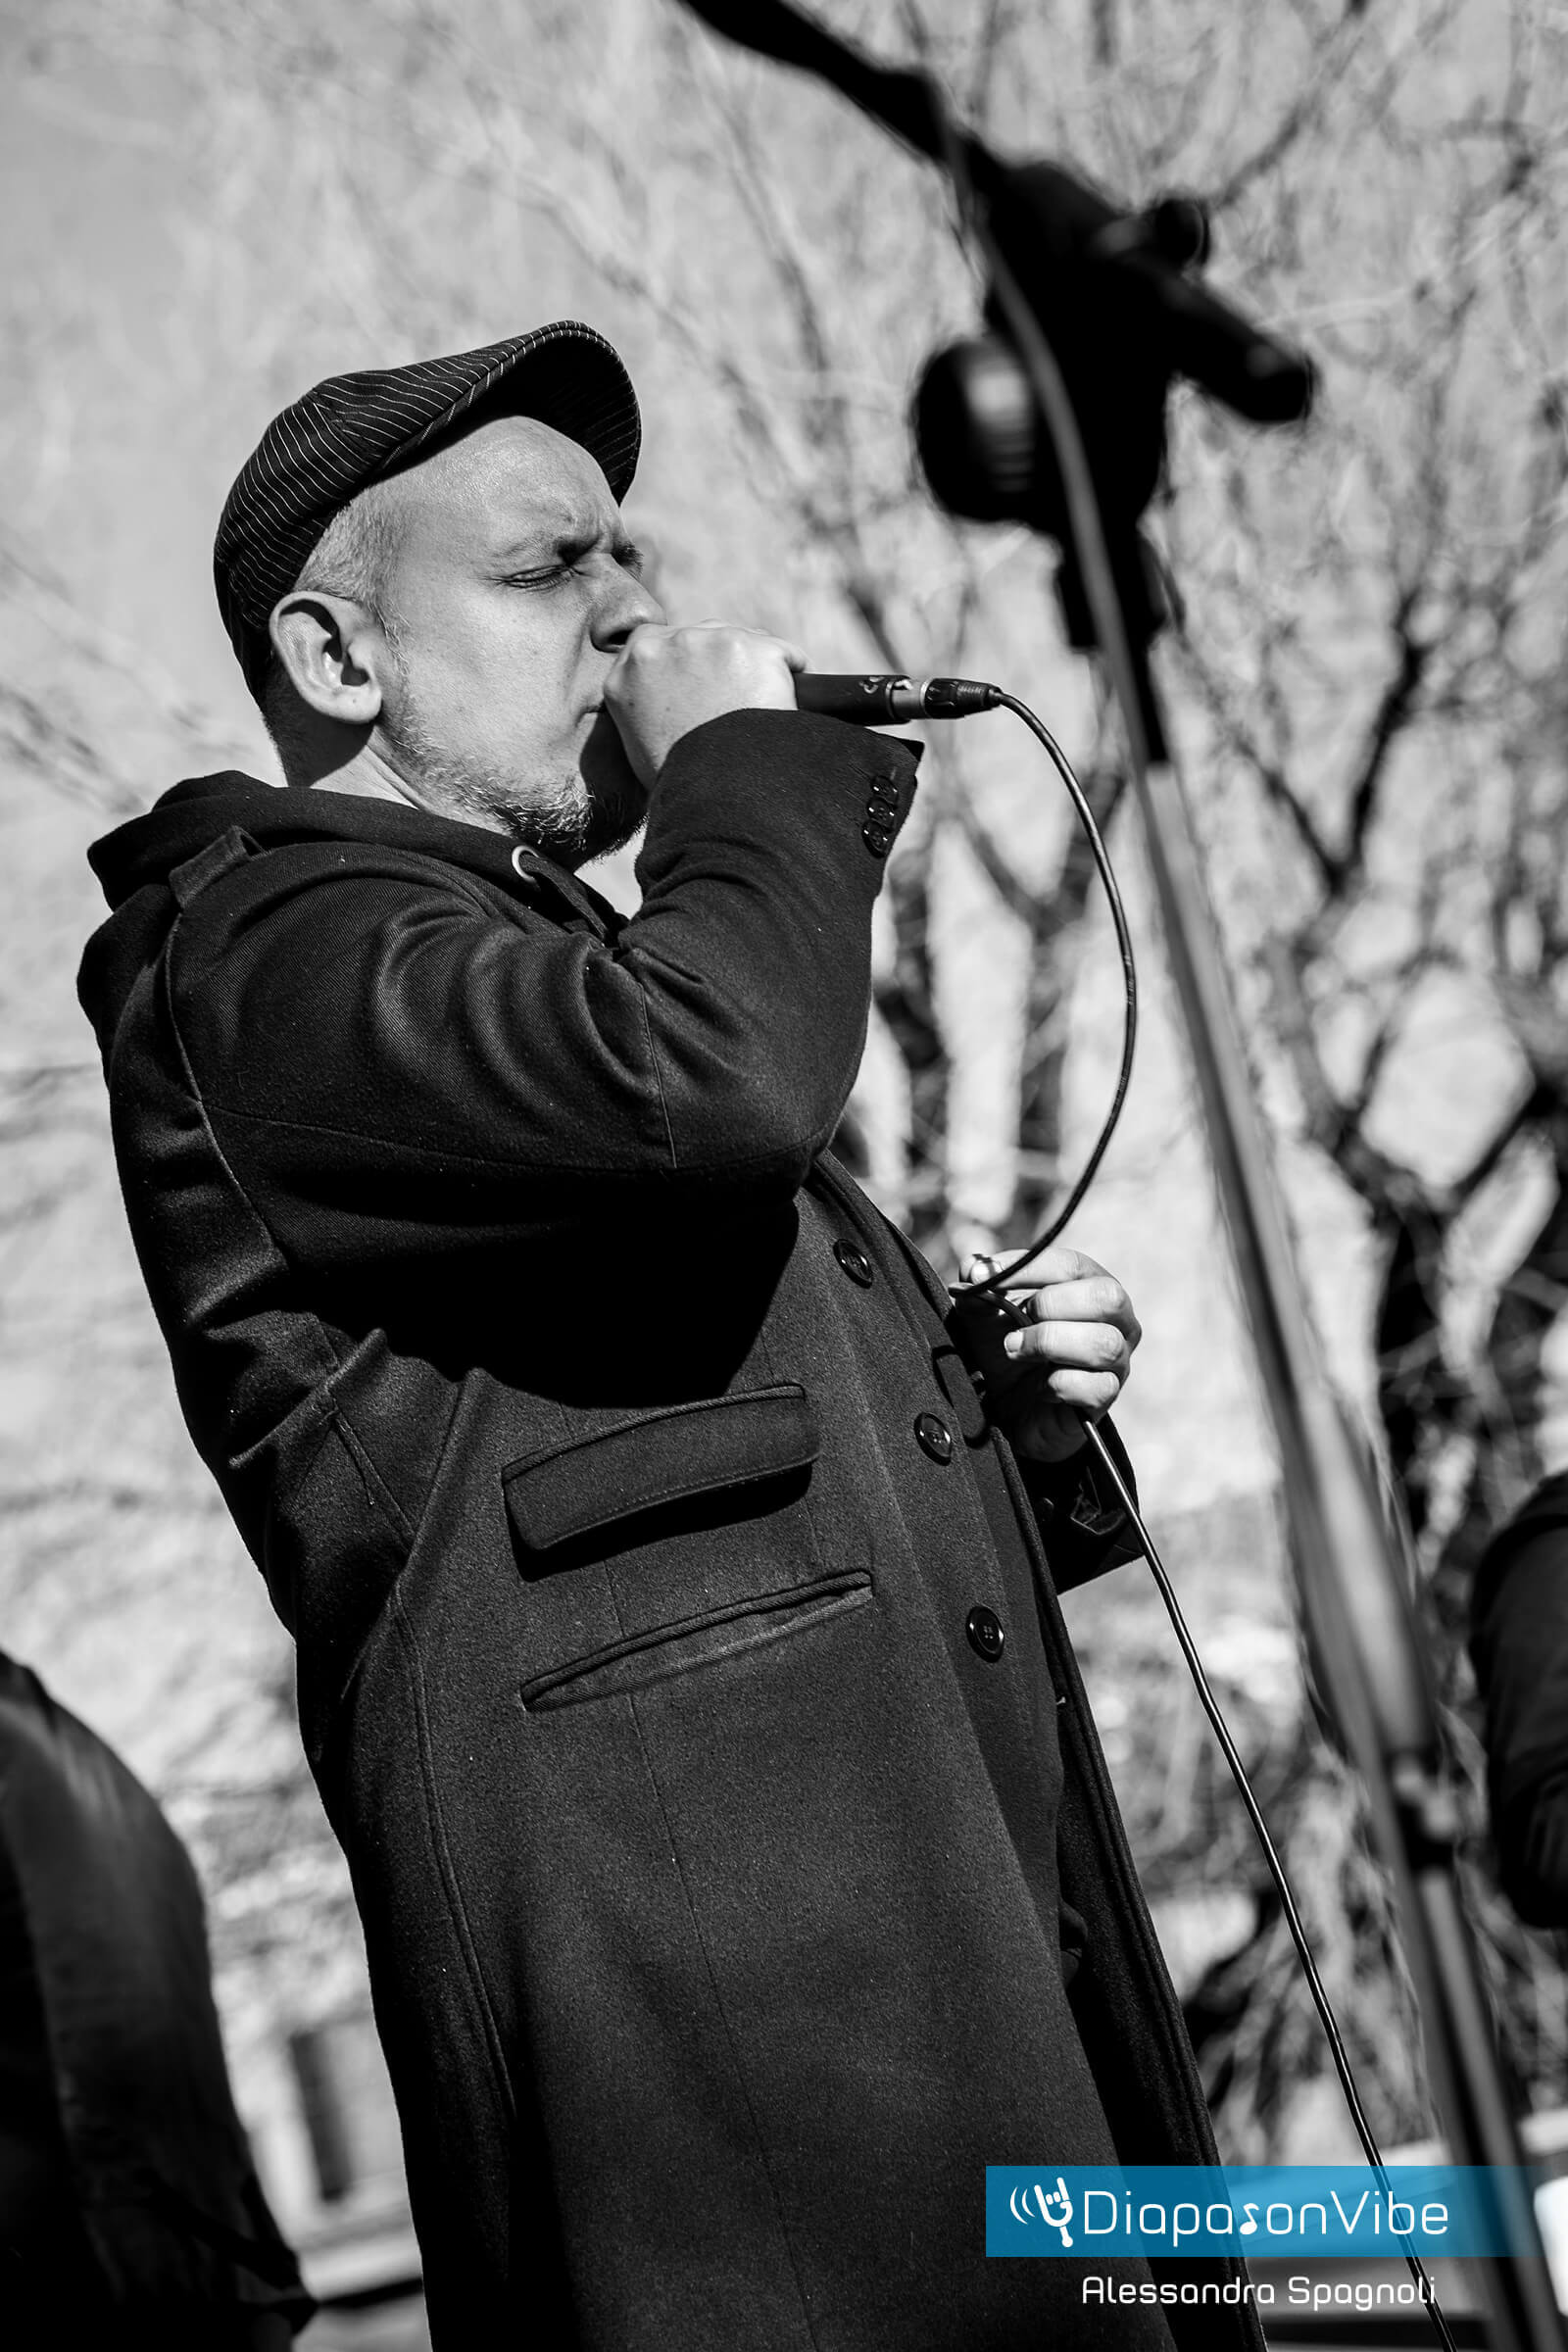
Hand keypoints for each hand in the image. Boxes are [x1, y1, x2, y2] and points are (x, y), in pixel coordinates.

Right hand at [603, 620, 805, 786]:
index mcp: (631, 666)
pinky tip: (785, 707)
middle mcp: (666, 644)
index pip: (661, 641)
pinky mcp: (757, 649)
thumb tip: (668, 702)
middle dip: (722, 663)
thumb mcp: (639, 743)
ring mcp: (712, 641)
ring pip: (746, 641)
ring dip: (756, 668)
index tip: (704, 686)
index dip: (688, 664)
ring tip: (759, 711)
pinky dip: (794, 678)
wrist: (718, 800)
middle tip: (736, 706)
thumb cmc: (680, 785)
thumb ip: (646, 705)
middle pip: (706, 635)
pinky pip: (787, 656)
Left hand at [948, 1245, 1141, 1464]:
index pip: (1073, 1265)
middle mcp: (1115, 1321)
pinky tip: (1039, 1387)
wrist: (1006, 1408)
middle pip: (1107, 1297)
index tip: (984, 1278)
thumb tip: (974, 1267)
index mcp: (1090, 1287)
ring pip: (1103, 1343)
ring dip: (1049, 1343)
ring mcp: (1116, 1361)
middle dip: (1052, 1304)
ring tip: (1014, 1350)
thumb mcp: (983, 1315)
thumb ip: (978, 1287)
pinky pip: (1096, 1387)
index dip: (1029, 1267)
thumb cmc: (1006, 1350)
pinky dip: (1059, 1384)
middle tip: (1017, 1320)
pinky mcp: (1106, 1398)